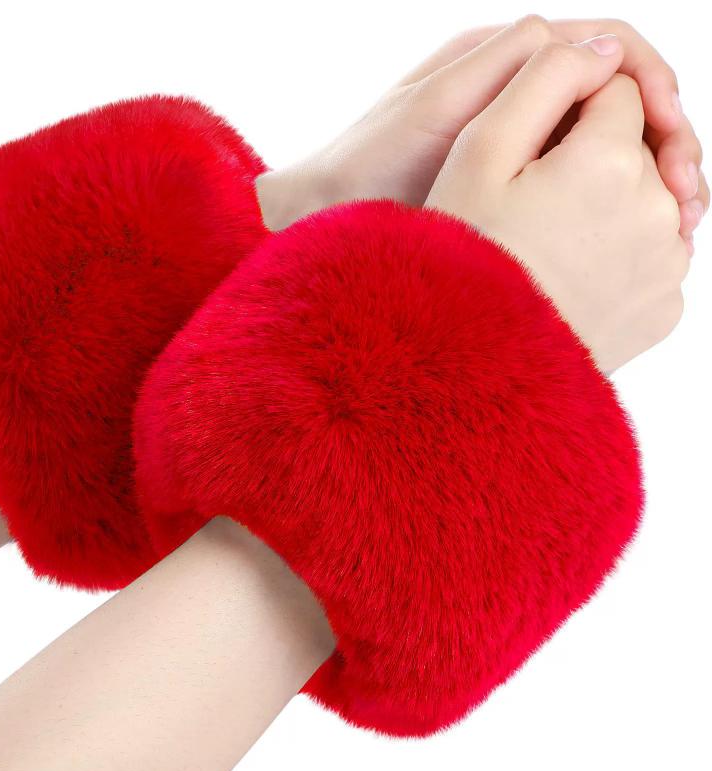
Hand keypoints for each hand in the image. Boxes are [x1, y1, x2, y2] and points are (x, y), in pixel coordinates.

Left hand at [257, 16, 705, 248]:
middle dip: (664, 140)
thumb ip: (514, 72)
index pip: (611, 49)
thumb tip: (605, 50)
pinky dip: (608, 204)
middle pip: (620, 98)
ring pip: (605, 144)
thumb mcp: (437, 114)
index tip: (673, 146)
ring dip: (644, 179)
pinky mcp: (509, 184)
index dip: (655, 88)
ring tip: (669, 230)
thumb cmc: (368, 168)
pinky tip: (623, 240)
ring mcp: (515, 139)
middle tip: (686, 203)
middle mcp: (518, 92)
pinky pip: (576, 180)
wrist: (324, 216)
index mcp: (505, 60)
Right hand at [426, 37, 687, 373]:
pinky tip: (572, 274)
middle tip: (531, 206)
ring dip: (609, 206)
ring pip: (649, 201)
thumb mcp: (477, 154)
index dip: (569, 113)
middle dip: (592, 161)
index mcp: (611, 162)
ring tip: (549, 243)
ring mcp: (666, 267)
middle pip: (637, 149)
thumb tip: (603, 49)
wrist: (468, 364)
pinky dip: (621, 256)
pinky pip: (651, 257)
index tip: (531, 151)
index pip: (616, 94)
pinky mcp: (665, 309)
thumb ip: (543, 79)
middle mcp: (657, 211)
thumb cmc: (462, 262)